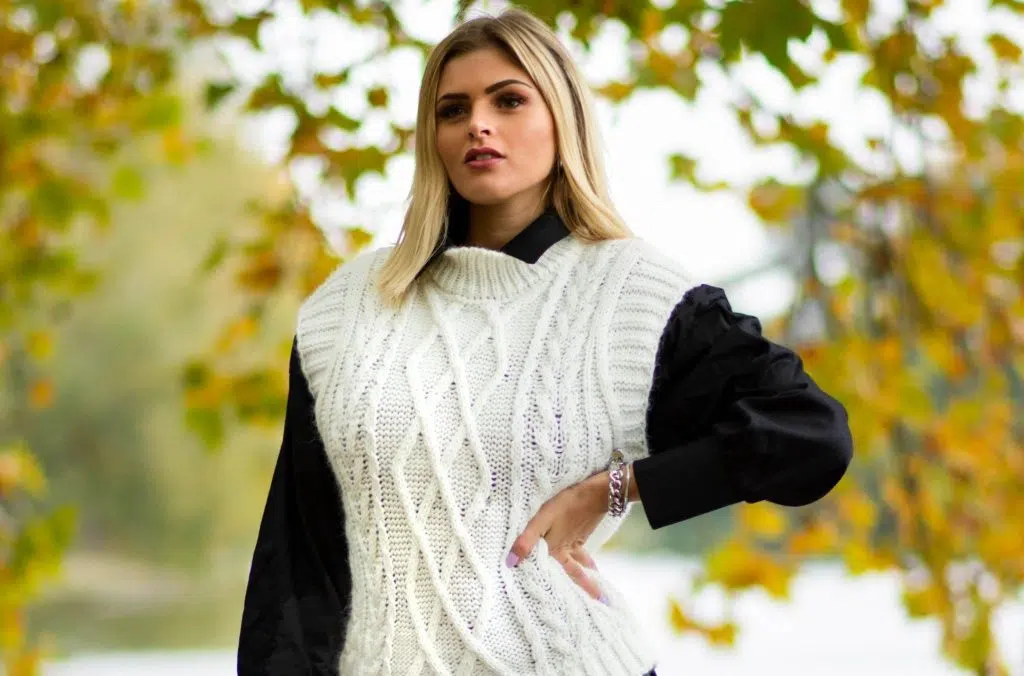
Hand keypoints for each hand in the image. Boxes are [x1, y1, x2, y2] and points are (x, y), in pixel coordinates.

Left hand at [505, 470, 609, 602]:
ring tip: (596, 588)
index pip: (555, 576)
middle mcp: (567, 551)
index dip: (558, 592)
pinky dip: (587, 561)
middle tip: (597, 605)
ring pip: (582, 564)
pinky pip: (583, 553)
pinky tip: (588, 561)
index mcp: (556, 552)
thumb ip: (526, 540)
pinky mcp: (582, 533)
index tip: (569, 612)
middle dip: (584, 589)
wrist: (594, 494)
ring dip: (587, 576)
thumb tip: (510, 563)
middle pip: (576, 575)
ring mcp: (576, 542)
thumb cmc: (565, 505)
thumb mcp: (541, 520)